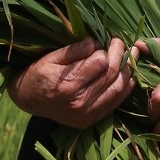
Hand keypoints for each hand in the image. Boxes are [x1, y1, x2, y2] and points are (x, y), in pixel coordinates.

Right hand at [7, 37, 132, 128]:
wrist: (28, 100)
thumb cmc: (38, 74)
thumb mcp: (50, 58)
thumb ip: (73, 51)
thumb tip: (94, 42)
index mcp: (67, 85)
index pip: (100, 62)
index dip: (106, 48)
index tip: (106, 39)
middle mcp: (79, 103)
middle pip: (111, 75)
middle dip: (120, 55)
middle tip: (121, 43)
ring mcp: (86, 115)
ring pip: (118, 89)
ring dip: (127, 70)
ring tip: (131, 55)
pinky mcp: (90, 120)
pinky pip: (115, 103)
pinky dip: (125, 89)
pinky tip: (129, 75)